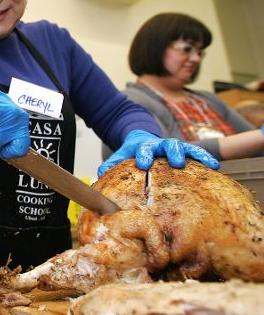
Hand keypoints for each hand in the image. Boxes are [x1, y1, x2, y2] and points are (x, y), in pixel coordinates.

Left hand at [98, 129, 219, 176]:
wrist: (141, 138)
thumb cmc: (132, 153)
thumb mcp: (120, 156)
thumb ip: (110, 165)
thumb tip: (98, 176)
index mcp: (144, 146)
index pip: (144, 149)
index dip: (144, 155)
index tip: (143, 164)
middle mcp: (160, 145)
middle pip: (168, 145)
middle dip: (172, 153)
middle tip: (176, 163)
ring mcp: (174, 147)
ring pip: (186, 147)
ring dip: (196, 155)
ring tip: (208, 164)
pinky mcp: (185, 151)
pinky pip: (197, 153)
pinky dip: (206, 158)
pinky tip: (216, 166)